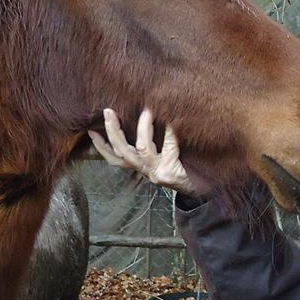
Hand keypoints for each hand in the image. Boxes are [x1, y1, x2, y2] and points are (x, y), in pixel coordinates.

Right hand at [88, 107, 202, 195]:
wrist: (208, 189)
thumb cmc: (187, 168)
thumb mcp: (166, 157)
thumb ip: (154, 145)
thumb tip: (143, 115)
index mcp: (142, 168)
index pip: (114, 159)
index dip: (101, 146)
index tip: (91, 130)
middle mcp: (146, 171)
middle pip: (121, 152)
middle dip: (113, 131)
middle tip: (108, 111)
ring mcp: (157, 172)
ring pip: (141, 149)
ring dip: (143, 128)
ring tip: (147, 110)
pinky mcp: (171, 172)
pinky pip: (169, 147)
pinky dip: (171, 133)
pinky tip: (174, 121)